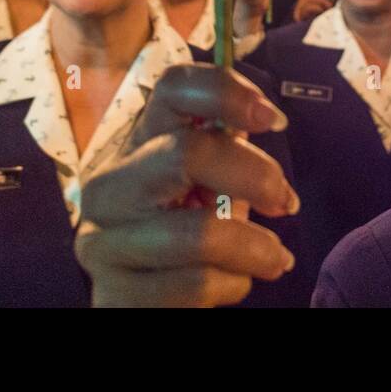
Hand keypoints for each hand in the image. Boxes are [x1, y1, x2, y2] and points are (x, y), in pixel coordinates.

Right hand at [75, 64, 297, 307]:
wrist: (142, 303)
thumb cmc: (185, 232)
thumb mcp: (203, 185)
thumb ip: (225, 151)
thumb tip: (263, 118)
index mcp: (138, 143)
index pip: (172, 88)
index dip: (226, 92)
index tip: (274, 120)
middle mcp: (110, 184)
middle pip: (186, 153)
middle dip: (255, 176)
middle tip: (287, 202)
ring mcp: (104, 240)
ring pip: (199, 234)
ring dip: (255, 249)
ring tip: (275, 258)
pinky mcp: (114, 294)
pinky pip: (196, 285)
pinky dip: (233, 285)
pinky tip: (234, 282)